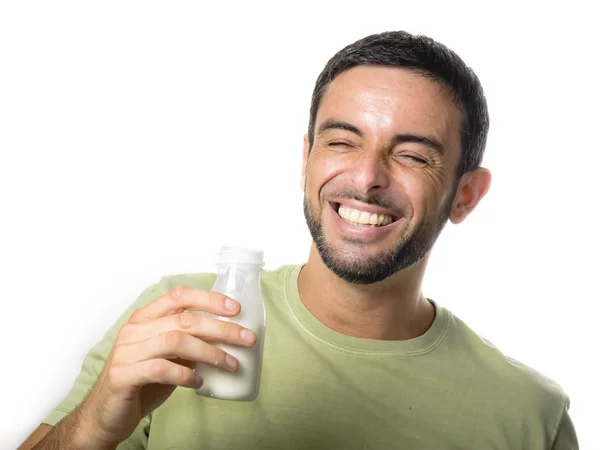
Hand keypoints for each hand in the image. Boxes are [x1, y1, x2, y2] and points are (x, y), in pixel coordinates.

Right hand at [77, 286, 256, 446]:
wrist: (107, 413)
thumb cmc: (142, 381)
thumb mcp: (168, 356)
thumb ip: (188, 343)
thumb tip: (227, 336)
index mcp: (146, 318)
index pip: (179, 296)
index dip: (209, 298)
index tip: (236, 308)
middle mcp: (135, 329)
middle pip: (185, 319)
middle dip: (221, 328)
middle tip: (247, 339)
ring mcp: (127, 351)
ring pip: (176, 341)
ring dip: (210, 352)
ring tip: (230, 363)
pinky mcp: (123, 374)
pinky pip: (160, 369)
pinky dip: (185, 375)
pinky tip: (199, 382)